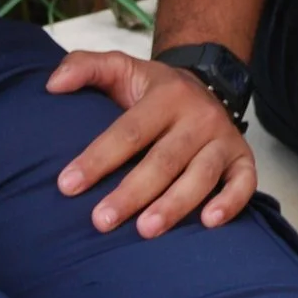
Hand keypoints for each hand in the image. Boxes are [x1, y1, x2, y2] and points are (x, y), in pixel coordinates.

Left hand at [45, 50, 256, 235]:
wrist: (206, 82)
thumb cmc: (154, 90)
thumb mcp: (121, 68)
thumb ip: (85, 67)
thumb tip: (53, 85)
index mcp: (166, 95)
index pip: (129, 131)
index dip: (98, 158)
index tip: (67, 185)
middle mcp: (198, 116)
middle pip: (164, 159)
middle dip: (132, 192)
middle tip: (101, 220)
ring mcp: (223, 138)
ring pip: (201, 175)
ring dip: (175, 205)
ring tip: (146, 230)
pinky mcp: (242, 159)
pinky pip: (244, 182)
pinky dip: (231, 202)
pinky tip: (209, 222)